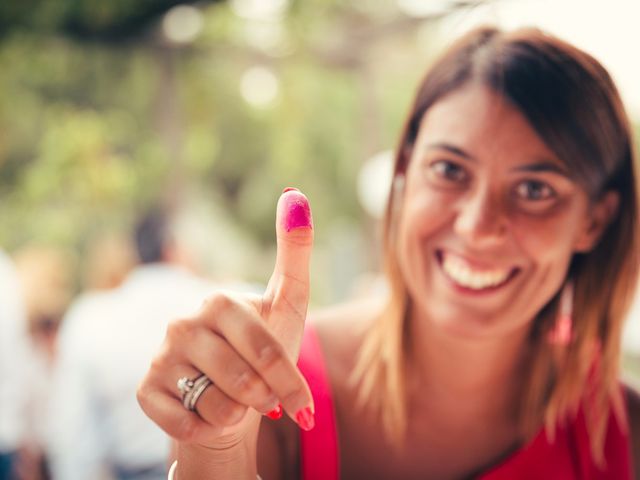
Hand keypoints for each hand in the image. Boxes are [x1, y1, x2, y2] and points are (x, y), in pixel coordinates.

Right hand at [137, 188, 314, 448]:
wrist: (231, 394)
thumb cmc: (264, 348)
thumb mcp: (288, 301)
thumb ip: (294, 250)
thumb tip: (295, 192)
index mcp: (217, 302)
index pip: (266, 351)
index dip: (289, 384)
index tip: (303, 409)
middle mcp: (181, 324)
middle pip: (244, 381)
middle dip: (267, 402)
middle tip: (267, 403)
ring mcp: (160, 357)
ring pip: (218, 407)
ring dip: (237, 415)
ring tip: (233, 401)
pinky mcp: (144, 391)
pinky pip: (188, 425)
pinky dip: (208, 429)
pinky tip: (206, 413)